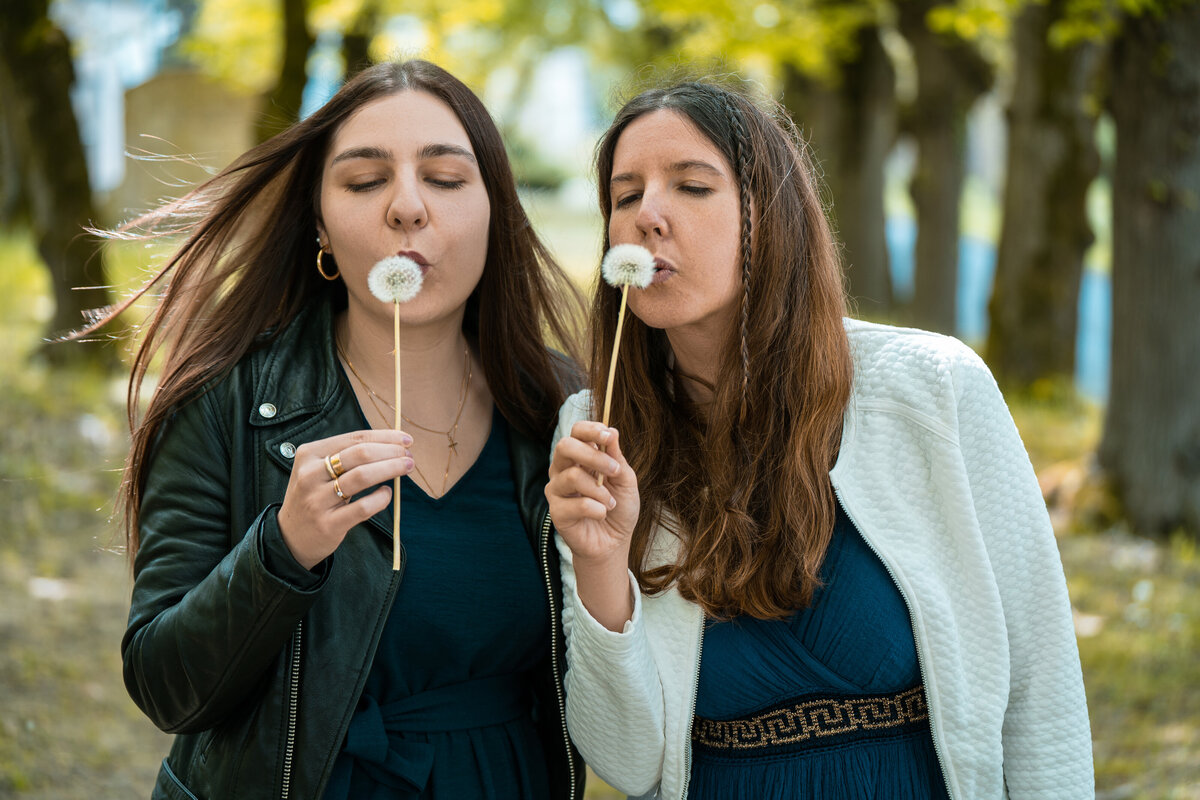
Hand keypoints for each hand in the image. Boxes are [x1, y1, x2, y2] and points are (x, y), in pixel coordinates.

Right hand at [277, 429, 413, 568]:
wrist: (291, 537)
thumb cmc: (315, 496)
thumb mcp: (319, 470)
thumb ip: (348, 456)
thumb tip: (392, 443)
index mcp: (309, 454)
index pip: (354, 438)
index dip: (384, 437)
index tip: (406, 439)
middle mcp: (310, 474)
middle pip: (360, 454)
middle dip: (391, 452)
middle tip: (409, 456)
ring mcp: (317, 500)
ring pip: (362, 477)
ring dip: (391, 469)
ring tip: (406, 468)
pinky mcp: (328, 524)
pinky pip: (363, 508)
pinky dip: (381, 499)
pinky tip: (388, 493)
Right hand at [545, 421, 639, 563]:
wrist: (614, 542)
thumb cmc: (618, 508)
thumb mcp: (625, 480)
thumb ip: (616, 457)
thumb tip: (612, 431)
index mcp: (580, 457)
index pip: (576, 431)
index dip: (591, 430)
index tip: (608, 436)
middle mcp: (563, 469)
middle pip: (565, 446)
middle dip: (594, 456)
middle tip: (614, 471)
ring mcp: (557, 490)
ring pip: (572, 475)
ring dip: (600, 490)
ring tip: (610, 502)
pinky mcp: (556, 512)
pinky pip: (578, 504)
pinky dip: (598, 510)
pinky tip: (602, 515)